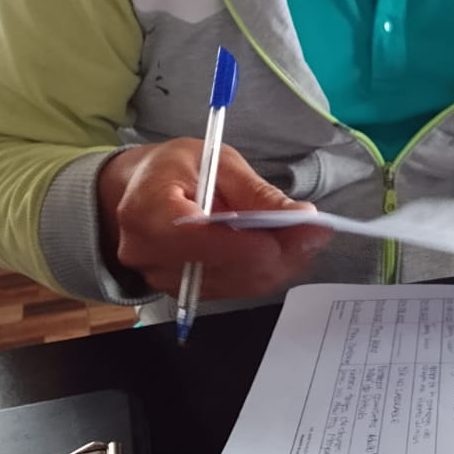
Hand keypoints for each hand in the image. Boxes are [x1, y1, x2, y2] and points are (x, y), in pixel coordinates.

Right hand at [97, 138, 331, 298]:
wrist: (137, 190)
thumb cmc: (173, 168)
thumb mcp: (216, 162)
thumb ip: (257, 193)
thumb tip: (301, 216)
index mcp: (147, 210)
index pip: (201, 239)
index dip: (251, 243)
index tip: (297, 232)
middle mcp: (148, 254)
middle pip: (224, 268)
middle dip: (277, 253)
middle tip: (316, 231)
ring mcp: (161, 279)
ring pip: (234, 284)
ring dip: (276, 265)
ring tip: (304, 237)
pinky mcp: (181, 291)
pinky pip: (231, 288)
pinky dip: (261, 271)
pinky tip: (282, 250)